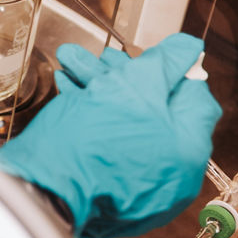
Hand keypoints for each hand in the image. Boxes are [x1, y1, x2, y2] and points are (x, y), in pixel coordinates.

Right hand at [0, 33, 220, 237]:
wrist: (42, 188)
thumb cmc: (89, 142)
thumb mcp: (132, 87)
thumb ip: (166, 64)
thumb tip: (188, 48)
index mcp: (187, 148)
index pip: (195, 99)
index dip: (173, 70)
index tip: (151, 56)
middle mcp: (169, 170)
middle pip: (155, 109)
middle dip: (125, 76)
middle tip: (103, 59)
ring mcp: (137, 180)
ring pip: (124, 122)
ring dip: (101, 88)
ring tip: (72, 65)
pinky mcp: (106, 183)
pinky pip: (106, 142)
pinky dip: (91, 115)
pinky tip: (70, 91)